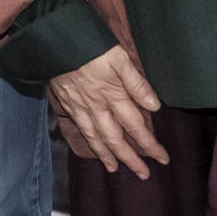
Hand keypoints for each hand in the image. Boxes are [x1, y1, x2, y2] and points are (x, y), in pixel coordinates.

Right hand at [49, 43, 168, 179]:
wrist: (54, 40)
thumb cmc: (90, 45)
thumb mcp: (119, 57)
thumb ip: (136, 83)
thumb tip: (155, 106)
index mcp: (113, 96)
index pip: (136, 127)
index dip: (150, 145)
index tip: (163, 158)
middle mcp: (97, 107)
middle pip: (116, 140)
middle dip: (130, 159)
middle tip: (143, 174)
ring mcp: (80, 108)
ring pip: (96, 139)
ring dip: (108, 156)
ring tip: (115, 169)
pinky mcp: (67, 104)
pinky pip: (80, 129)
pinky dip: (89, 142)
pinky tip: (93, 146)